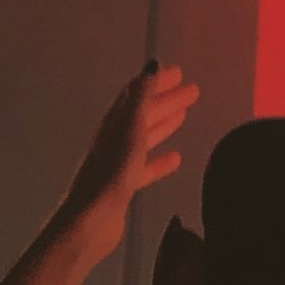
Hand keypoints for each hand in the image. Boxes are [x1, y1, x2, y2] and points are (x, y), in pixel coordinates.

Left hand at [55, 66, 199, 264]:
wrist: (93, 220)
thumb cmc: (114, 169)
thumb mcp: (131, 126)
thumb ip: (142, 95)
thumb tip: (152, 65)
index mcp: (114, 122)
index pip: (137, 93)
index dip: (156, 81)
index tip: (179, 73)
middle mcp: (114, 138)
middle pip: (142, 114)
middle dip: (165, 100)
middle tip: (192, 91)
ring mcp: (118, 163)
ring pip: (144, 138)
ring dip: (163, 125)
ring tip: (184, 116)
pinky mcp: (123, 187)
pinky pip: (145, 166)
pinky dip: (159, 160)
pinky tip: (175, 159)